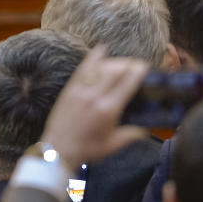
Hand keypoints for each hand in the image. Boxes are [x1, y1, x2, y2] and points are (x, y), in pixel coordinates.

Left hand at [40, 47, 149, 171]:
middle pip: (114, 71)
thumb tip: (145, 129)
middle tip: (136, 64)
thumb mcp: (113, 145)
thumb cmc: (86, 150)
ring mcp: (80, 91)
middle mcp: (94, 96)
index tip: (145, 67)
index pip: (127, 83)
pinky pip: (82, 70)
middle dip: (128, 64)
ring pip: (99, 68)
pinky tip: (101, 50)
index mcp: (108, 109)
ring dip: (113, 61)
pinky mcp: (69, 90)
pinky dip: (92, 58)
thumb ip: (131, 135)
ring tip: (123, 62)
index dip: (137, 72)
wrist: (57, 151)